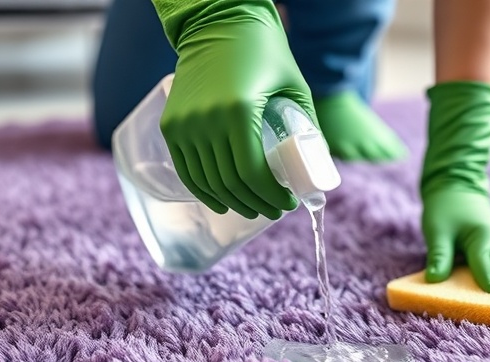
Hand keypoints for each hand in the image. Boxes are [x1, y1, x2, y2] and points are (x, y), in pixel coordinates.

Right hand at [156, 0, 315, 219]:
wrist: (218, 24)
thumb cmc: (263, 52)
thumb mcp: (294, 87)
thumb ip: (307, 126)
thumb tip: (317, 167)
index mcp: (239, 110)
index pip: (253, 173)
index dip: (271, 196)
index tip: (287, 203)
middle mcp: (206, 119)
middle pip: (230, 183)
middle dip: (256, 204)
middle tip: (274, 210)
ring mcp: (185, 124)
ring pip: (208, 182)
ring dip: (232, 203)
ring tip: (252, 207)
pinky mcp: (172, 125)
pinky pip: (187, 170)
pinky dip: (203, 192)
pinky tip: (221, 202)